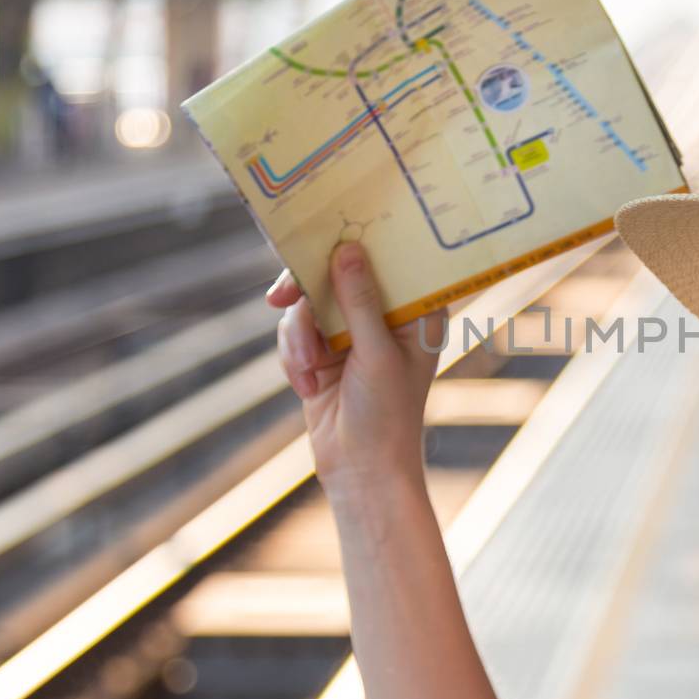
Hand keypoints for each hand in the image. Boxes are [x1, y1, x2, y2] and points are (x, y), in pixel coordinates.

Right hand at [266, 243, 449, 497]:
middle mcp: (385, 314)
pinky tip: (304, 385)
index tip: (330, 227)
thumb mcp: (376, 353)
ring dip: (299, 335)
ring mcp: (351, 332)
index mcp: (417, 310)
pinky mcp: (322, 351)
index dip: (362, 239)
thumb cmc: (387, 414)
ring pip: (309, 303)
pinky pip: (294, 331)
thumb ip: (360, 301)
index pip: (391, 258)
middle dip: (309, 290)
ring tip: (306, 368)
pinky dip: (292, 355)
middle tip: (282, 295)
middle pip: (339, 273)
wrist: (361, 470)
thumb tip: (347, 250)